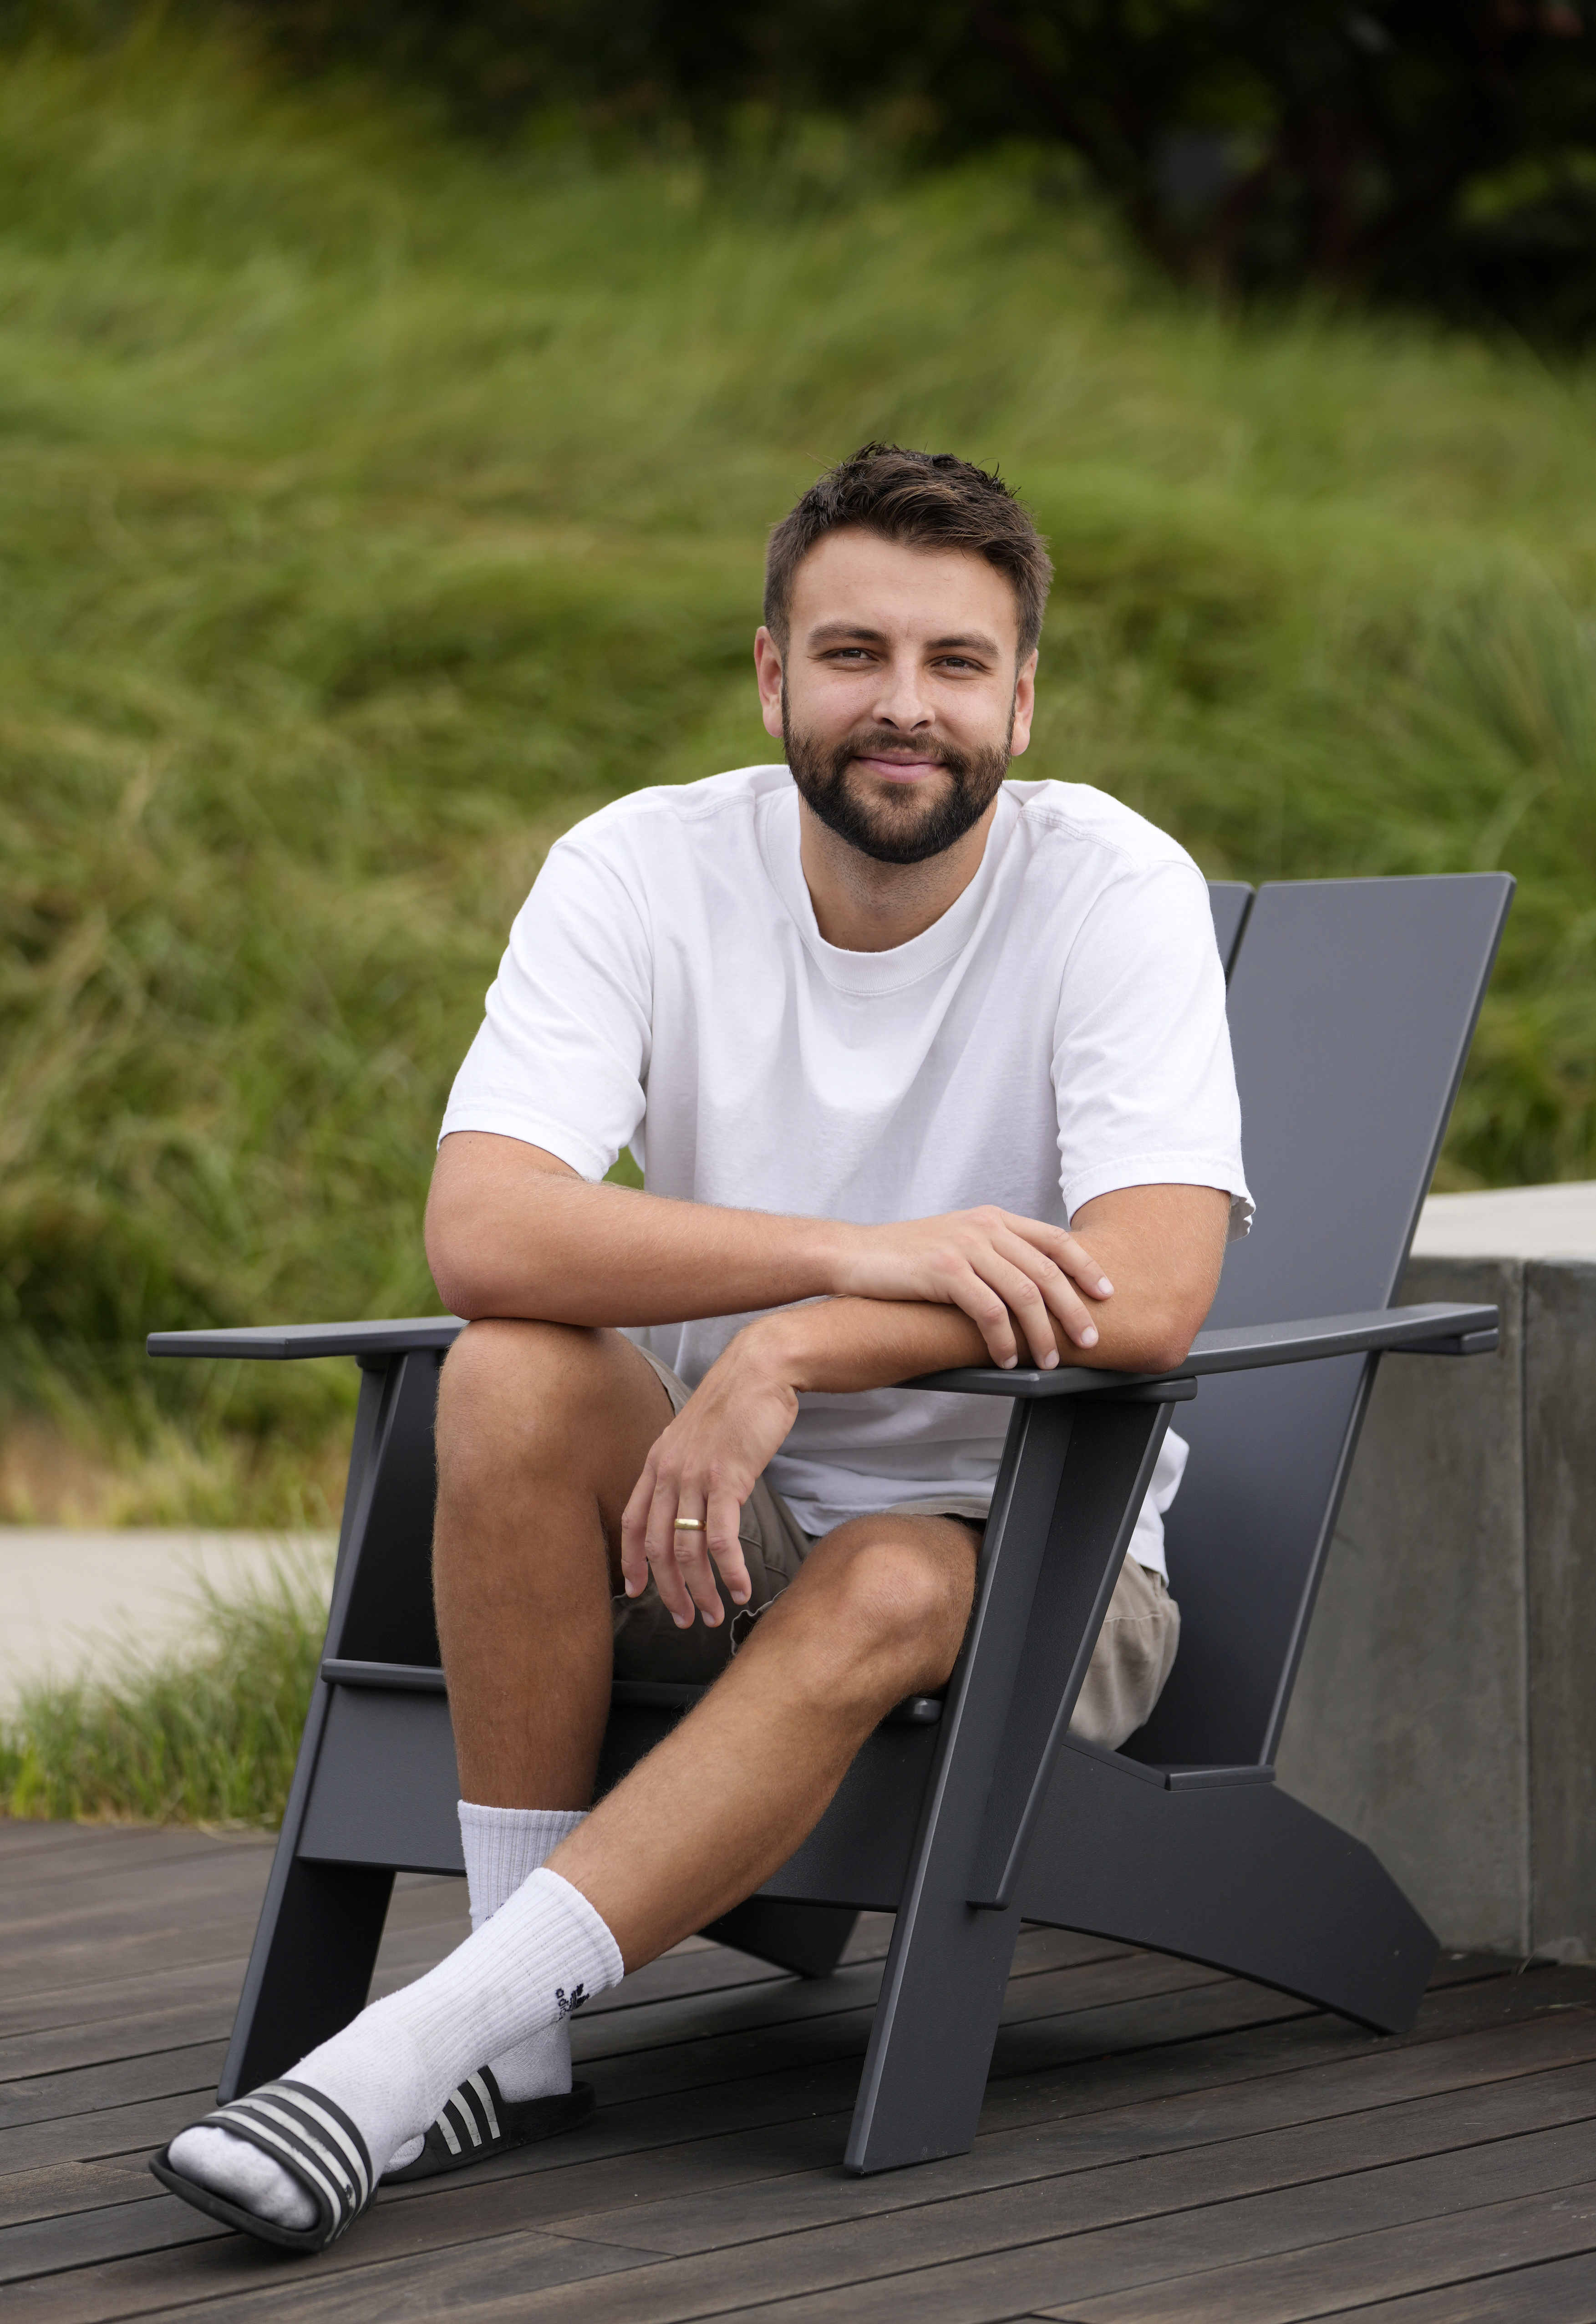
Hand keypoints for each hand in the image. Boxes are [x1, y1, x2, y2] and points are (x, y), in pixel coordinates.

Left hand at [620, 1332, 798, 1628]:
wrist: (759, 1370)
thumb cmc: (735, 1404)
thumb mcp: (696, 1436)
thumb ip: (685, 1469)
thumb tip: (691, 1501)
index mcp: (657, 1462)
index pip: (632, 1523)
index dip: (630, 1562)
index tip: (634, 1592)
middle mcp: (668, 1472)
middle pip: (658, 1546)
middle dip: (669, 1590)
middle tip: (684, 1619)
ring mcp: (695, 1476)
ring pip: (688, 1550)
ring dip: (701, 1589)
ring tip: (713, 1613)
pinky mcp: (727, 1478)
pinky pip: (721, 1538)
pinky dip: (729, 1571)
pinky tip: (740, 1590)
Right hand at [831, 1207, 1113, 1369]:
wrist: (855, 1254)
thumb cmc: (906, 1257)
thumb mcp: (958, 1241)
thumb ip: (994, 1252)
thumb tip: (1033, 1283)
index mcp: (993, 1219)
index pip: (1055, 1239)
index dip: (1086, 1267)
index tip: (1105, 1293)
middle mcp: (984, 1227)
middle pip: (1046, 1271)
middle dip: (1073, 1310)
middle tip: (1088, 1340)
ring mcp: (965, 1246)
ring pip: (1023, 1293)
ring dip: (1041, 1333)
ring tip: (1048, 1360)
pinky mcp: (944, 1270)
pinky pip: (988, 1310)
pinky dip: (1003, 1338)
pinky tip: (1006, 1358)